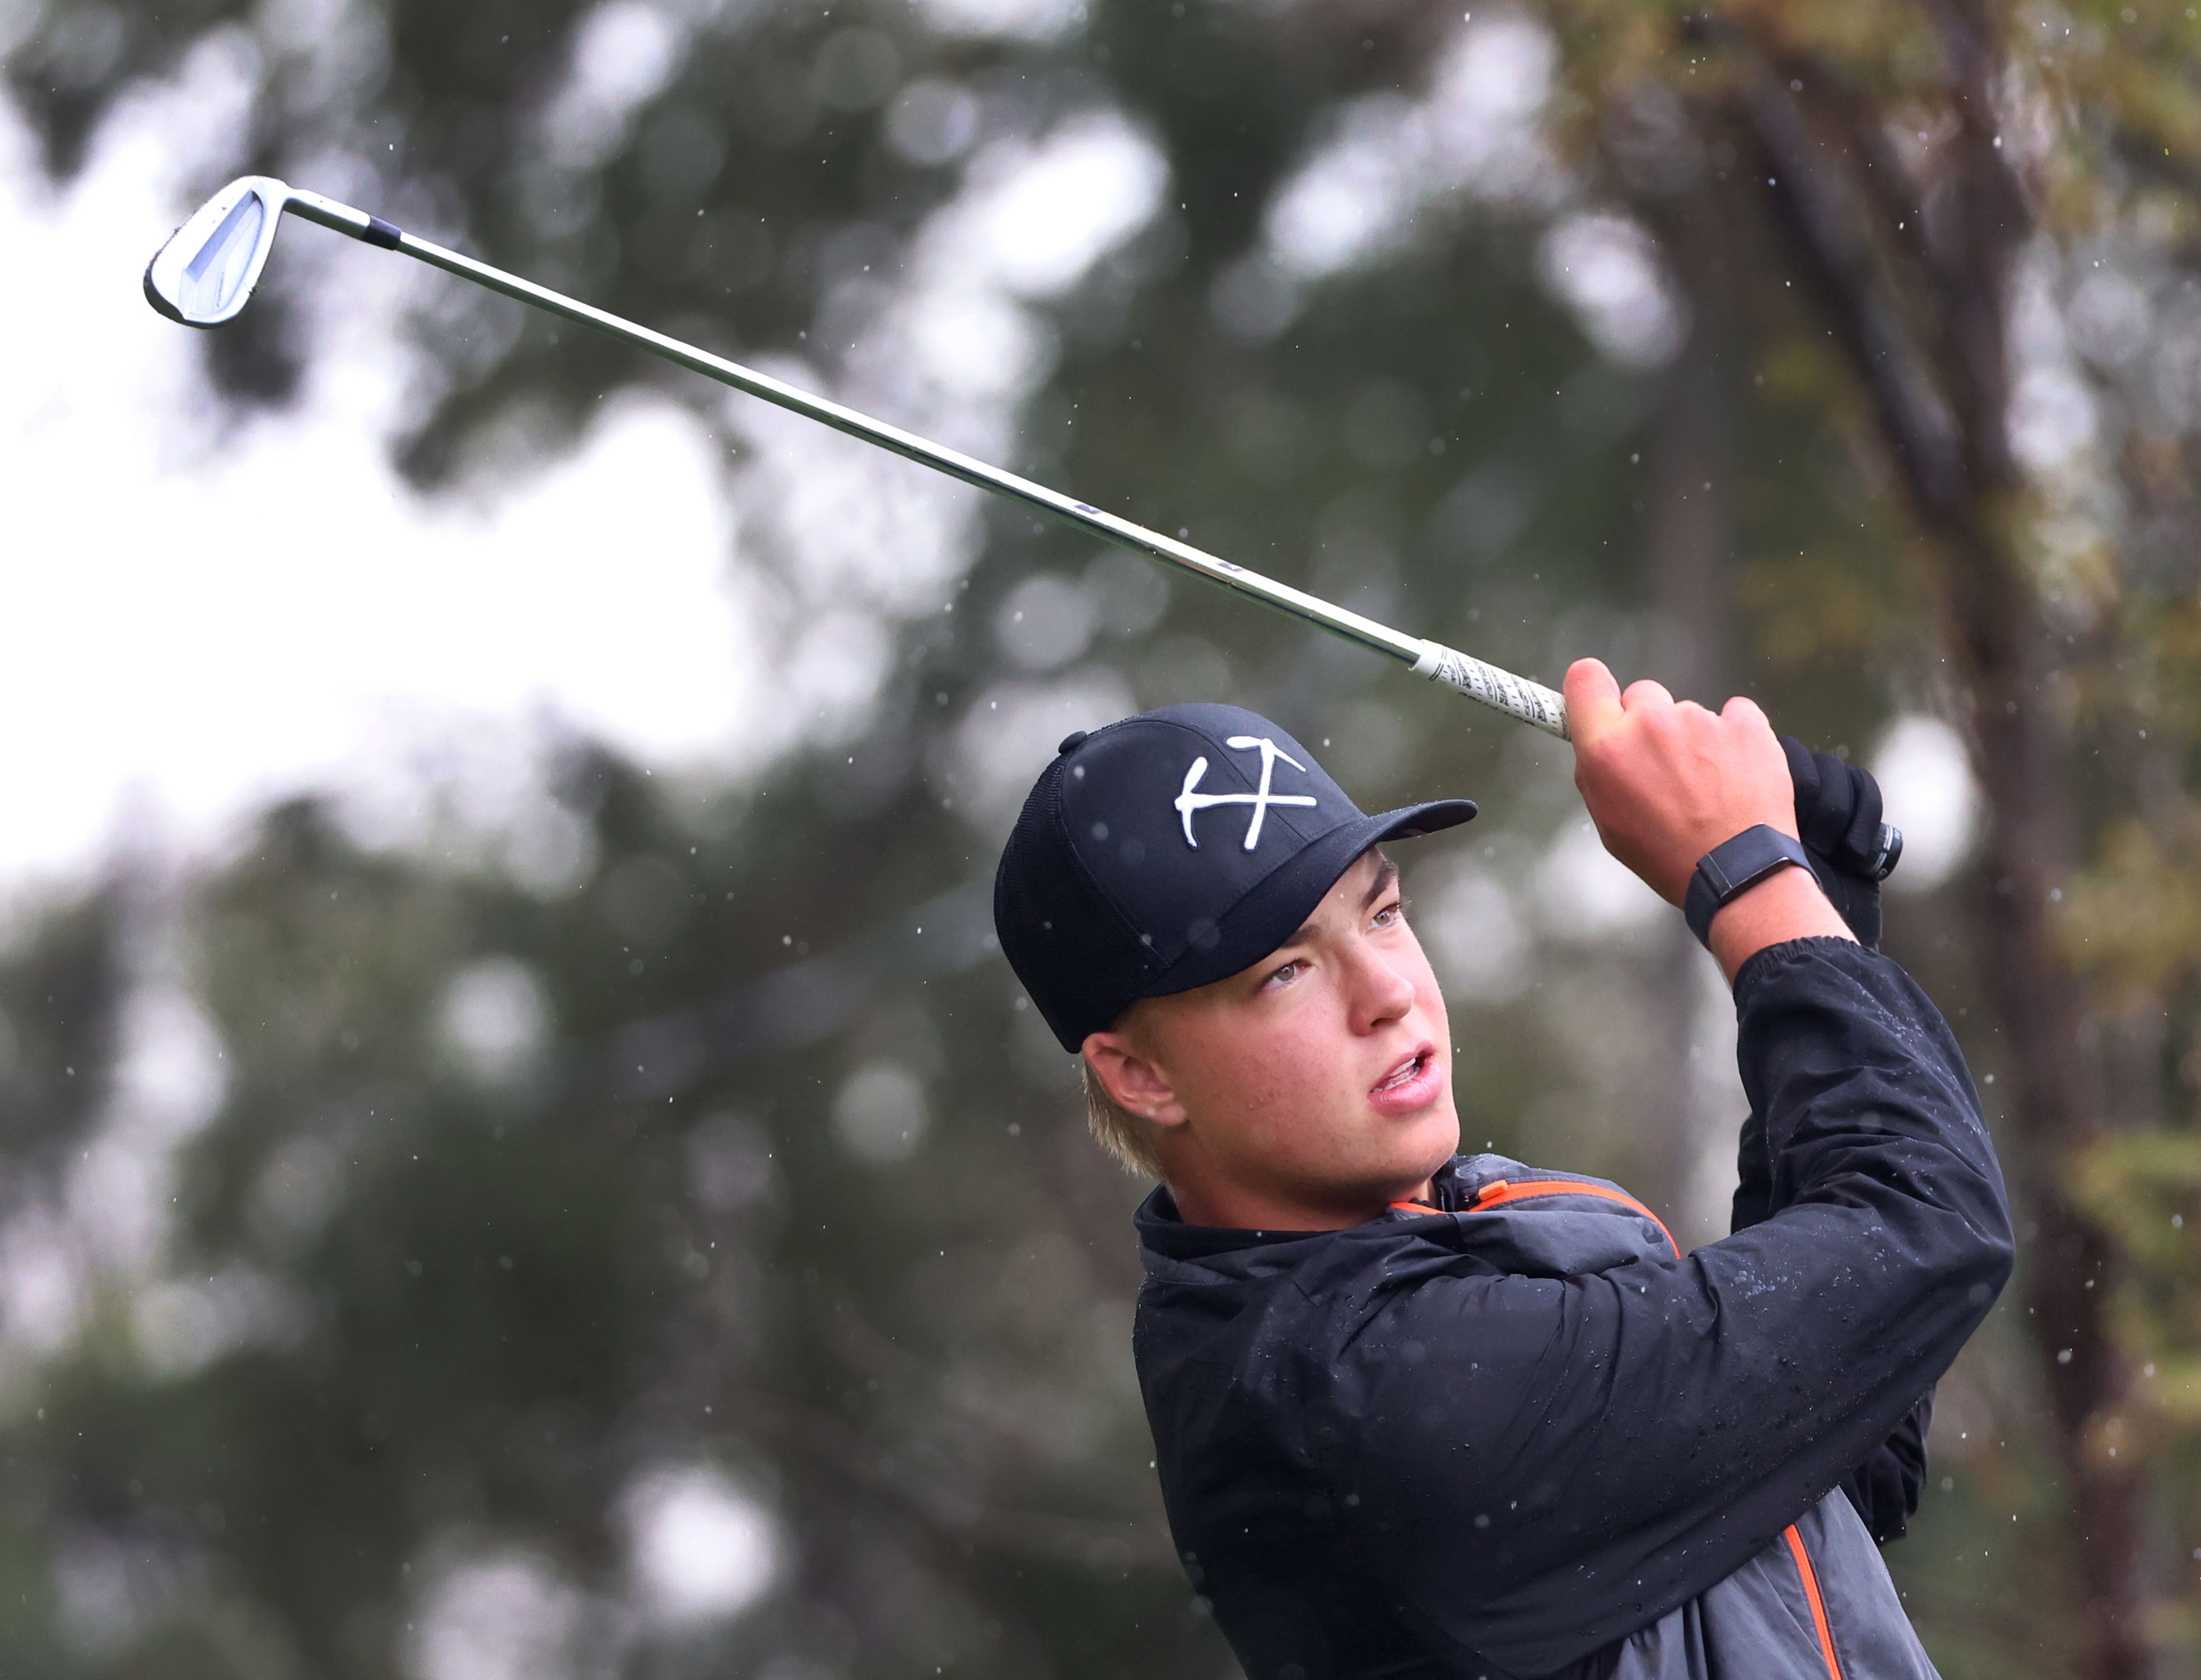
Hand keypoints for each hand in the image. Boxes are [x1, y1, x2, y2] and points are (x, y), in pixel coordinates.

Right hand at [1564, 659, 1854, 974]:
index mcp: (1608, 749)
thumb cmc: (1668, 856)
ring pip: (1688, 712)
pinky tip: (1737, 770)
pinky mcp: (1746, 723)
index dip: (1591, 689)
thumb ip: (1598, 774)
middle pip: (1641, 695)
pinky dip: (1734, 735)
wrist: (1740, 874)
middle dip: (1647, 722)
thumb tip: (1599, 746)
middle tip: (1664, 764)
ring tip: (1709, 783)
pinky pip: (1734, 714)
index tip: (1601, 703)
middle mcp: (1651, 723)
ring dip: (1692, 737)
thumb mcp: (1610, 825)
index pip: (1585, 679)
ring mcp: (1701, 719)